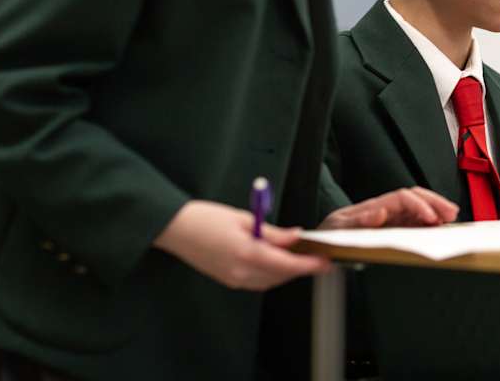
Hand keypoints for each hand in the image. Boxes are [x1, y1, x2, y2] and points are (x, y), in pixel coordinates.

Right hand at [153, 200, 328, 290]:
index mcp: (246, 253)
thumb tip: (296, 237)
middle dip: (300, 269)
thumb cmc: (206, 218)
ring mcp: (233, 279)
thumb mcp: (244, 219)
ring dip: (287, 273)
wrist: (174, 229)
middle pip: (280, 276)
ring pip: (270, 282)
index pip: (285, 264)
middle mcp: (240, 271)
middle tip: (318, 258)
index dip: (308, 265)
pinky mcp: (227, 280)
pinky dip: (272, 274)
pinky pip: (257, 282)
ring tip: (301, 259)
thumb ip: (272, 233)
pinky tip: (278, 262)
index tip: (325, 262)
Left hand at [319, 187, 458, 228]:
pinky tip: (439, 228)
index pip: (402, 198)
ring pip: (418, 208)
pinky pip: (415, 223)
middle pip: (415, 197)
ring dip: (436, 210)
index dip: (419, 205)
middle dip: (435, 202)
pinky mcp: (393, 230)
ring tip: (451, 217)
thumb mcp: (337, 230)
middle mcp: (384, 210)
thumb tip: (379, 212)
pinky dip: (430, 223)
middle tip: (451, 213)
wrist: (317, 249)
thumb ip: (358, 222)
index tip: (431, 218)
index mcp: (373, 206)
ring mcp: (390, 219)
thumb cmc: (328, 237)